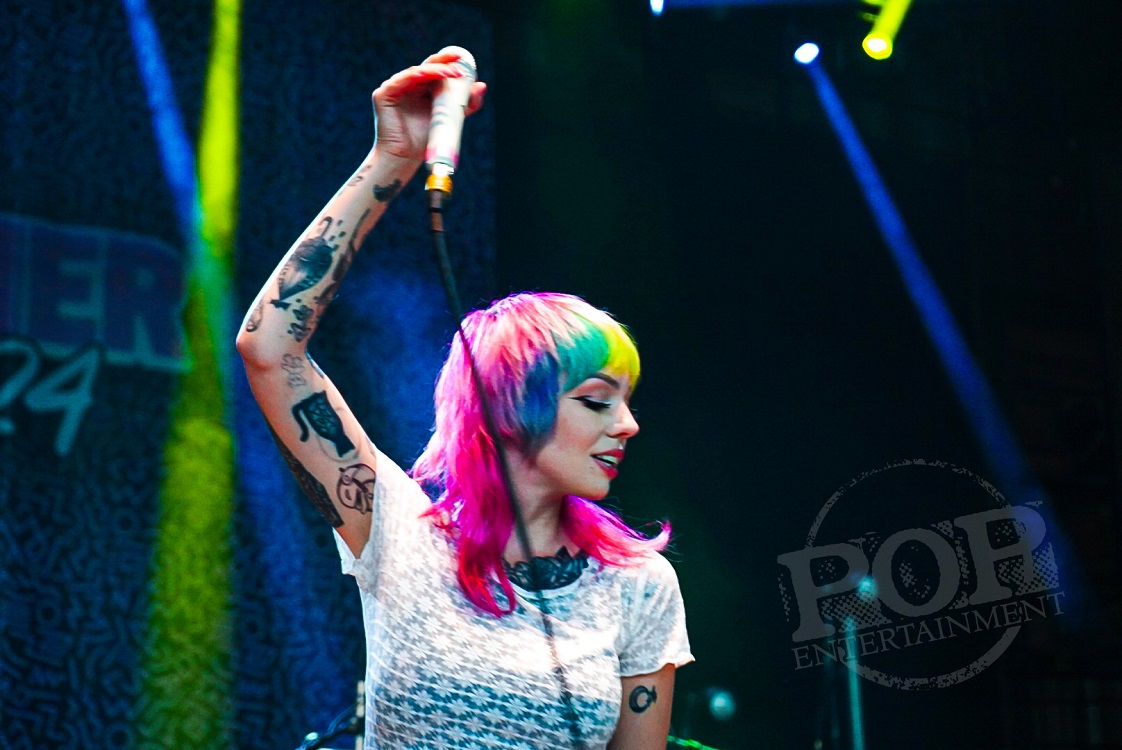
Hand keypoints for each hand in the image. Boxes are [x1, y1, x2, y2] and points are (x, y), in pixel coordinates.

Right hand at [371, 49, 486, 161]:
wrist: (405, 158)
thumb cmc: (426, 140)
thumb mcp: (451, 118)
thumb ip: (466, 104)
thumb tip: (482, 85)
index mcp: (421, 89)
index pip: (435, 71)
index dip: (448, 63)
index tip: (463, 60)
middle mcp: (407, 85)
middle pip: (426, 67)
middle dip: (443, 60)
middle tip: (458, 59)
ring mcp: (394, 88)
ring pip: (417, 72)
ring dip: (435, 70)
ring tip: (452, 72)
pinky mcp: (384, 94)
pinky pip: (402, 79)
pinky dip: (417, 75)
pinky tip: (429, 73)